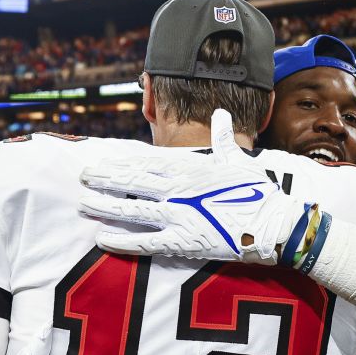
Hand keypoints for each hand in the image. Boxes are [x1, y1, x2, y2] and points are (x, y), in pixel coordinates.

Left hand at [78, 109, 311, 264]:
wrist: (273, 224)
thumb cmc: (258, 191)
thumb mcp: (239, 158)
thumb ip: (223, 137)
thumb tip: (220, 113)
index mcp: (188, 169)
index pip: (145, 163)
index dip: (120, 163)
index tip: (102, 162)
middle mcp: (176, 190)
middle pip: (131, 182)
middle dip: (105, 180)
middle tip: (83, 178)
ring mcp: (176, 215)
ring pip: (130, 209)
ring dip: (105, 206)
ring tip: (83, 204)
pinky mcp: (181, 241)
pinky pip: (144, 241)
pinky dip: (121, 240)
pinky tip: (101, 238)